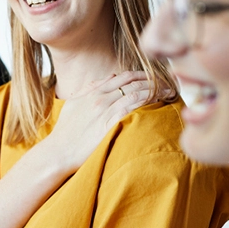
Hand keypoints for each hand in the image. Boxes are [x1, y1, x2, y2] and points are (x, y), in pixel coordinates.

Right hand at [36, 71, 168, 171]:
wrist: (58, 152)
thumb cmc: (66, 132)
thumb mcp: (73, 104)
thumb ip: (90, 88)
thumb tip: (109, 78)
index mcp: (92, 92)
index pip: (123, 76)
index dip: (142, 75)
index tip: (155, 78)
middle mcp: (99, 97)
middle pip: (132, 81)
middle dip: (154, 80)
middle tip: (169, 84)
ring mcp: (104, 109)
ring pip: (136, 92)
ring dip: (156, 90)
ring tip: (170, 92)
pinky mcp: (110, 122)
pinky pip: (133, 106)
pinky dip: (147, 101)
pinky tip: (159, 102)